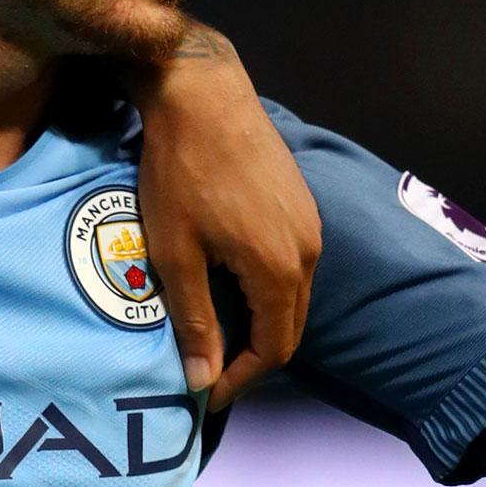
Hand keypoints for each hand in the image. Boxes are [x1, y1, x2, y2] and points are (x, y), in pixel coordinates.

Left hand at [128, 27, 321, 406]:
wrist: (201, 94)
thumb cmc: (179, 171)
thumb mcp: (175, 253)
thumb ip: (195, 320)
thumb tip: (202, 380)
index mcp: (280, 269)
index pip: (274, 349)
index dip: (241, 379)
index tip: (206, 392)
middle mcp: (308, 251)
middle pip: (289, 326)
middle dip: (251, 356)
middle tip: (208, 368)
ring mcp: (309, 223)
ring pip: (292, 295)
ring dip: (259, 321)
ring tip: (215, 330)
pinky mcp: (301, 202)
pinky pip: (291, 263)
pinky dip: (265, 287)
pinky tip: (229, 282)